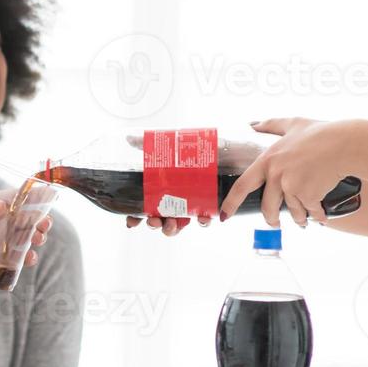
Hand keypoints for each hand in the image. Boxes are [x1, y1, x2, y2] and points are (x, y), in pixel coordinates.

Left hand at [0, 197, 51, 285]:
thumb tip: (2, 205)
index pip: (14, 200)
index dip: (32, 198)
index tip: (48, 196)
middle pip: (24, 221)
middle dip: (38, 221)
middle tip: (45, 224)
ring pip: (23, 240)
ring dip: (34, 239)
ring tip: (38, 240)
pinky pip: (14, 261)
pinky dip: (25, 260)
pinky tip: (29, 259)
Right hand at [121, 134, 256, 235]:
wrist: (238, 146)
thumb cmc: (203, 145)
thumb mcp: (175, 142)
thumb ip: (151, 142)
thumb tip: (129, 138)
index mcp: (164, 185)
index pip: (146, 204)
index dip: (136, 216)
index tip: (131, 222)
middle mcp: (176, 195)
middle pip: (160, 217)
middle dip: (154, 223)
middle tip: (154, 221)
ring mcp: (193, 201)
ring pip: (178, 222)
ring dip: (172, 227)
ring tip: (173, 224)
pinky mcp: (211, 203)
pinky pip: (203, 218)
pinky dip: (201, 221)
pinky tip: (200, 218)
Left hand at [219, 118, 354, 227]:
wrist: (345, 144)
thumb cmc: (320, 133)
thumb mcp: (292, 123)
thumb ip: (271, 125)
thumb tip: (253, 125)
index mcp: (267, 160)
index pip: (242, 186)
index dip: (231, 203)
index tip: (224, 215)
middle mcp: (276, 175)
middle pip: (267, 207)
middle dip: (271, 219)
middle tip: (274, 222)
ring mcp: (292, 186)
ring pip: (292, 212)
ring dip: (299, 218)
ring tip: (304, 219)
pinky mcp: (309, 195)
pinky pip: (311, 212)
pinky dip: (317, 216)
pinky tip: (321, 216)